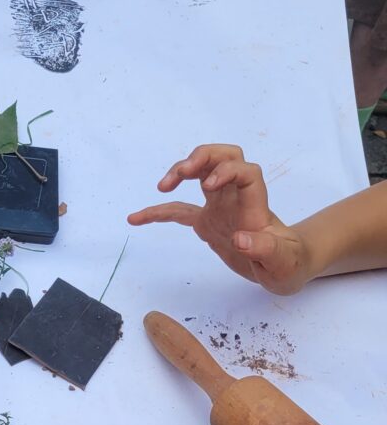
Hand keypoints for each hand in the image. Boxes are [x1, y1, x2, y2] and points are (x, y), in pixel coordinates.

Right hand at [127, 144, 311, 294]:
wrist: (284, 267)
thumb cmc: (289, 263)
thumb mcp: (283, 263)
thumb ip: (265, 250)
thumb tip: (240, 238)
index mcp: (255, 206)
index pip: (245, 172)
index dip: (227, 170)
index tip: (208, 186)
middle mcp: (237, 199)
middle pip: (223, 158)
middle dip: (201, 157)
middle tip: (182, 172)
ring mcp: (220, 208)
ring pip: (201, 174)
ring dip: (181, 171)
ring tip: (162, 187)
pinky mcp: (207, 222)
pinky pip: (179, 211)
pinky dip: (159, 212)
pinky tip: (136, 218)